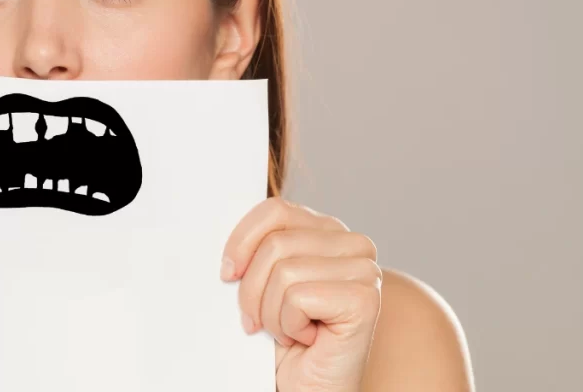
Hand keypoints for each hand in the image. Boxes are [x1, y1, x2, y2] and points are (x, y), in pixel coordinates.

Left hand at [222, 197, 381, 391]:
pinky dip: (288, 326)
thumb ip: (255, 248)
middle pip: (275, 242)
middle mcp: (354, 243)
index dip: (241, 241)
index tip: (227, 273)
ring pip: (284, 270)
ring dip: (270, 313)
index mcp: (328, 229)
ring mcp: (365, 270)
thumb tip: (217, 228)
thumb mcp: (261, 281)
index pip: (274, 209)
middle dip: (252, 289)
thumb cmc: (283, 338)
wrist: (306, 388)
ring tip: (285, 331)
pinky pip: (298, 297)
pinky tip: (305, 338)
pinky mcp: (365, 299)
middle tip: (258, 320)